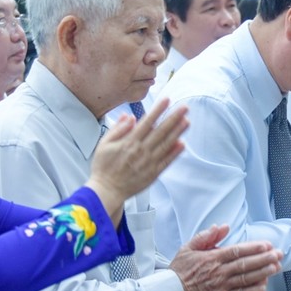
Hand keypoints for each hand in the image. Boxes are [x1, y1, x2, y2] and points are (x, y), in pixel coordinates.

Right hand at [87, 98, 187, 224]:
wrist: (107, 190)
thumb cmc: (103, 167)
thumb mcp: (104, 144)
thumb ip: (118, 129)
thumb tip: (129, 116)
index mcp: (129, 142)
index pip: (147, 122)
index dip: (158, 110)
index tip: (167, 100)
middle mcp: (141, 151)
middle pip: (160, 131)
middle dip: (173, 118)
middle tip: (184, 108)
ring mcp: (148, 162)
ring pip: (166, 144)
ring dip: (177, 132)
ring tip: (187, 121)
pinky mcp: (153, 174)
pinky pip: (166, 161)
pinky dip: (175, 153)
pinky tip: (182, 144)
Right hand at [169, 224, 281, 290]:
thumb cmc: (181, 270)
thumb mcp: (188, 248)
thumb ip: (206, 236)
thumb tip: (222, 226)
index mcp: (212, 258)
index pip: (236, 251)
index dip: (253, 248)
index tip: (266, 245)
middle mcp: (219, 272)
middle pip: (245, 264)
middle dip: (264, 259)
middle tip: (278, 254)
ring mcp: (222, 286)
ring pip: (246, 279)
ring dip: (263, 273)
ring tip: (276, 267)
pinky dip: (253, 290)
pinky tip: (264, 285)